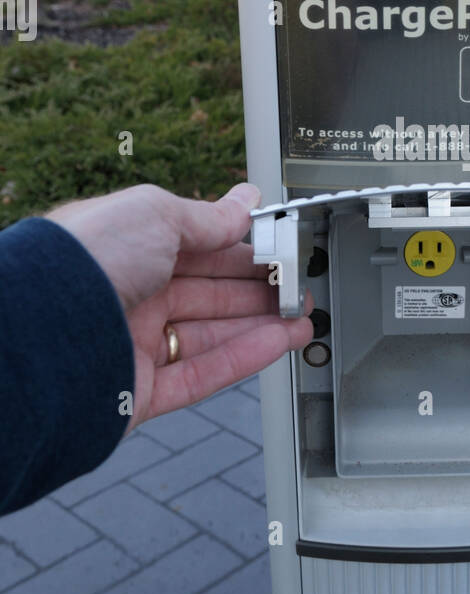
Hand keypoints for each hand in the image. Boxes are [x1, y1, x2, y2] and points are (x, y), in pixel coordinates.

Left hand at [45, 182, 312, 431]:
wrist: (43, 334)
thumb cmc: (85, 262)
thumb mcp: (155, 214)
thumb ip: (206, 216)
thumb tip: (243, 202)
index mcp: (124, 246)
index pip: (195, 246)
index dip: (239, 247)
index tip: (277, 247)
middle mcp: (126, 294)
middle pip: (208, 291)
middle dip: (258, 287)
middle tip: (297, 285)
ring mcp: (133, 344)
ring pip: (210, 334)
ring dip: (261, 324)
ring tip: (302, 317)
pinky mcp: (140, 391)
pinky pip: (203, 374)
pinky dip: (245, 358)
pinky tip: (279, 342)